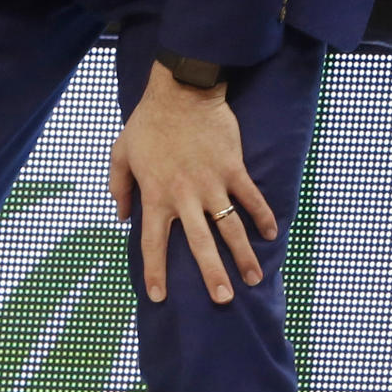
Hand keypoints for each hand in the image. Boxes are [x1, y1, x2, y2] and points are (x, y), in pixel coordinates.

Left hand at [110, 61, 276, 304]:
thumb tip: (122, 216)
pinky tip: (272, 234)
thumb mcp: (121, 152)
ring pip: (231, 227)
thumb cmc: (147, 122)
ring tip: (252, 279)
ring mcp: (212, 182)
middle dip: (212, 275)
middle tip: (222, 300)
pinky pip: (251, 197)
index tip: (158, 297)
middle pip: (200, 244)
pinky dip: (263, 216)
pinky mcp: (233, 168)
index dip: (155, 271)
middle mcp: (185, 195)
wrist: (181, 91)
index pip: (153, 242)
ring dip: (243, 255)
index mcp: (156, 194)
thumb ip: (119, 186)